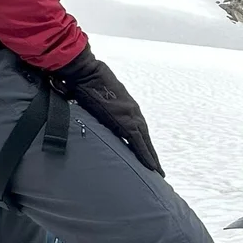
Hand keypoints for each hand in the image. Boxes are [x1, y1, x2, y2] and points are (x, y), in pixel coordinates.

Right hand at [55, 47, 161, 174]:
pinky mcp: (126, 121)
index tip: (148, 154)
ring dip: (151, 157)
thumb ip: (95, 107)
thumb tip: (85, 115)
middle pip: (145, 137)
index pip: (137, 129)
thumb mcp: (93, 97)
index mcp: (125, 106)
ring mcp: (131, 115)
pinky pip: (139, 142)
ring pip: (145, 142)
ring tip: (156, 171)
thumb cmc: (86, 81)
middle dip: (150, 153)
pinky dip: (145, 155)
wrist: (86, 71)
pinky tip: (151, 166)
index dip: (143, 142)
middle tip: (157, 169)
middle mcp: (132, 111)